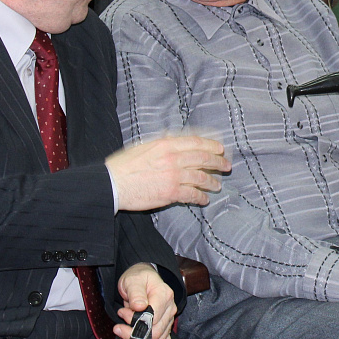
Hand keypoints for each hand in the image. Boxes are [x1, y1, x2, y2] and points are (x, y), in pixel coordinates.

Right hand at [105, 134, 228, 211]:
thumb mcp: (143, 146)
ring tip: (217, 185)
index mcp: (166, 144)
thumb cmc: (122, 165)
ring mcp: (173, 176)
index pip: (196, 142)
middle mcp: (173, 158)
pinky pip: (192, 195)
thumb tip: (171, 139)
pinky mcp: (170, 193)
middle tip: (226, 166)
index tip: (220, 149)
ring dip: (212, 181)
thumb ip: (161, 144)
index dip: (211, 145)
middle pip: (203, 158)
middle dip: (217, 162)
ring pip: (200, 177)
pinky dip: (200, 197)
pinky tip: (204, 199)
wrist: (112, 184)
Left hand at [116, 263, 176, 338]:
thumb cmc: (138, 278)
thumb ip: (136, 292)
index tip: (122, 314)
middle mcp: (169, 309)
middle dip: (132, 335)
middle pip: (155, 333)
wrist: (142, 278)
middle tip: (117, 328)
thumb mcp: (133, 280)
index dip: (135, 321)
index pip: (153, 318)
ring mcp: (168, 320)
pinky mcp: (165, 328)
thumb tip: (139, 306)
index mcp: (164, 295)